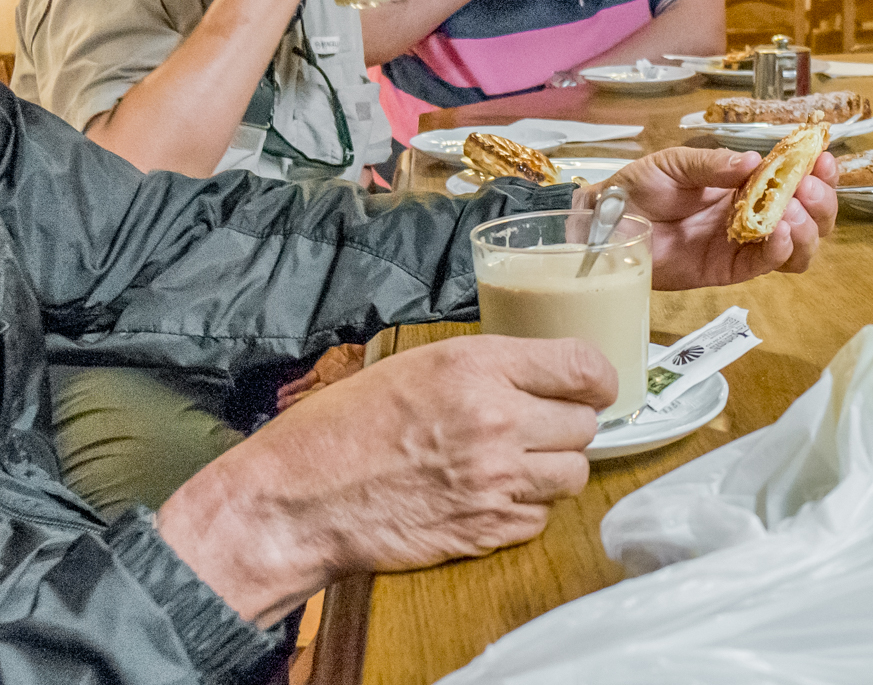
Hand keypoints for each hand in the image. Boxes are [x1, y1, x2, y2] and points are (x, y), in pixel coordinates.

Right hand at [157, 335, 614, 626]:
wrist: (302, 498)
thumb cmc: (340, 427)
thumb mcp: (408, 367)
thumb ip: (478, 370)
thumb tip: (532, 378)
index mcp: (473, 367)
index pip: (582, 366)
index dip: (594, 378)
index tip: (589, 385)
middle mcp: (496, 420)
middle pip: (585, 424)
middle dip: (565, 425)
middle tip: (534, 426)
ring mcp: (498, 481)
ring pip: (573, 474)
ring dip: (551, 468)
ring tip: (510, 463)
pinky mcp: (491, 529)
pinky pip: (542, 517)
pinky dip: (525, 507)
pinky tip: (487, 494)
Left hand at [577, 146, 837, 289]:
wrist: (605, 222)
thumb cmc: (637, 188)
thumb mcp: (674, 165)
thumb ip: (712, 165)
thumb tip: (755, 161)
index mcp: (742, 184)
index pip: (793, 180)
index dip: (816, 172)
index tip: (822, 160)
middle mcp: (750, 215)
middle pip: (808, 217)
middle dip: (819, 202)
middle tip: (806, 189)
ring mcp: (740, 244)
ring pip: (796, 246)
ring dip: (806, 230)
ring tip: (790, 214)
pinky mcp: (726, 270)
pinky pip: (764, 266)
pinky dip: (780, 252)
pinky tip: (778, 234)